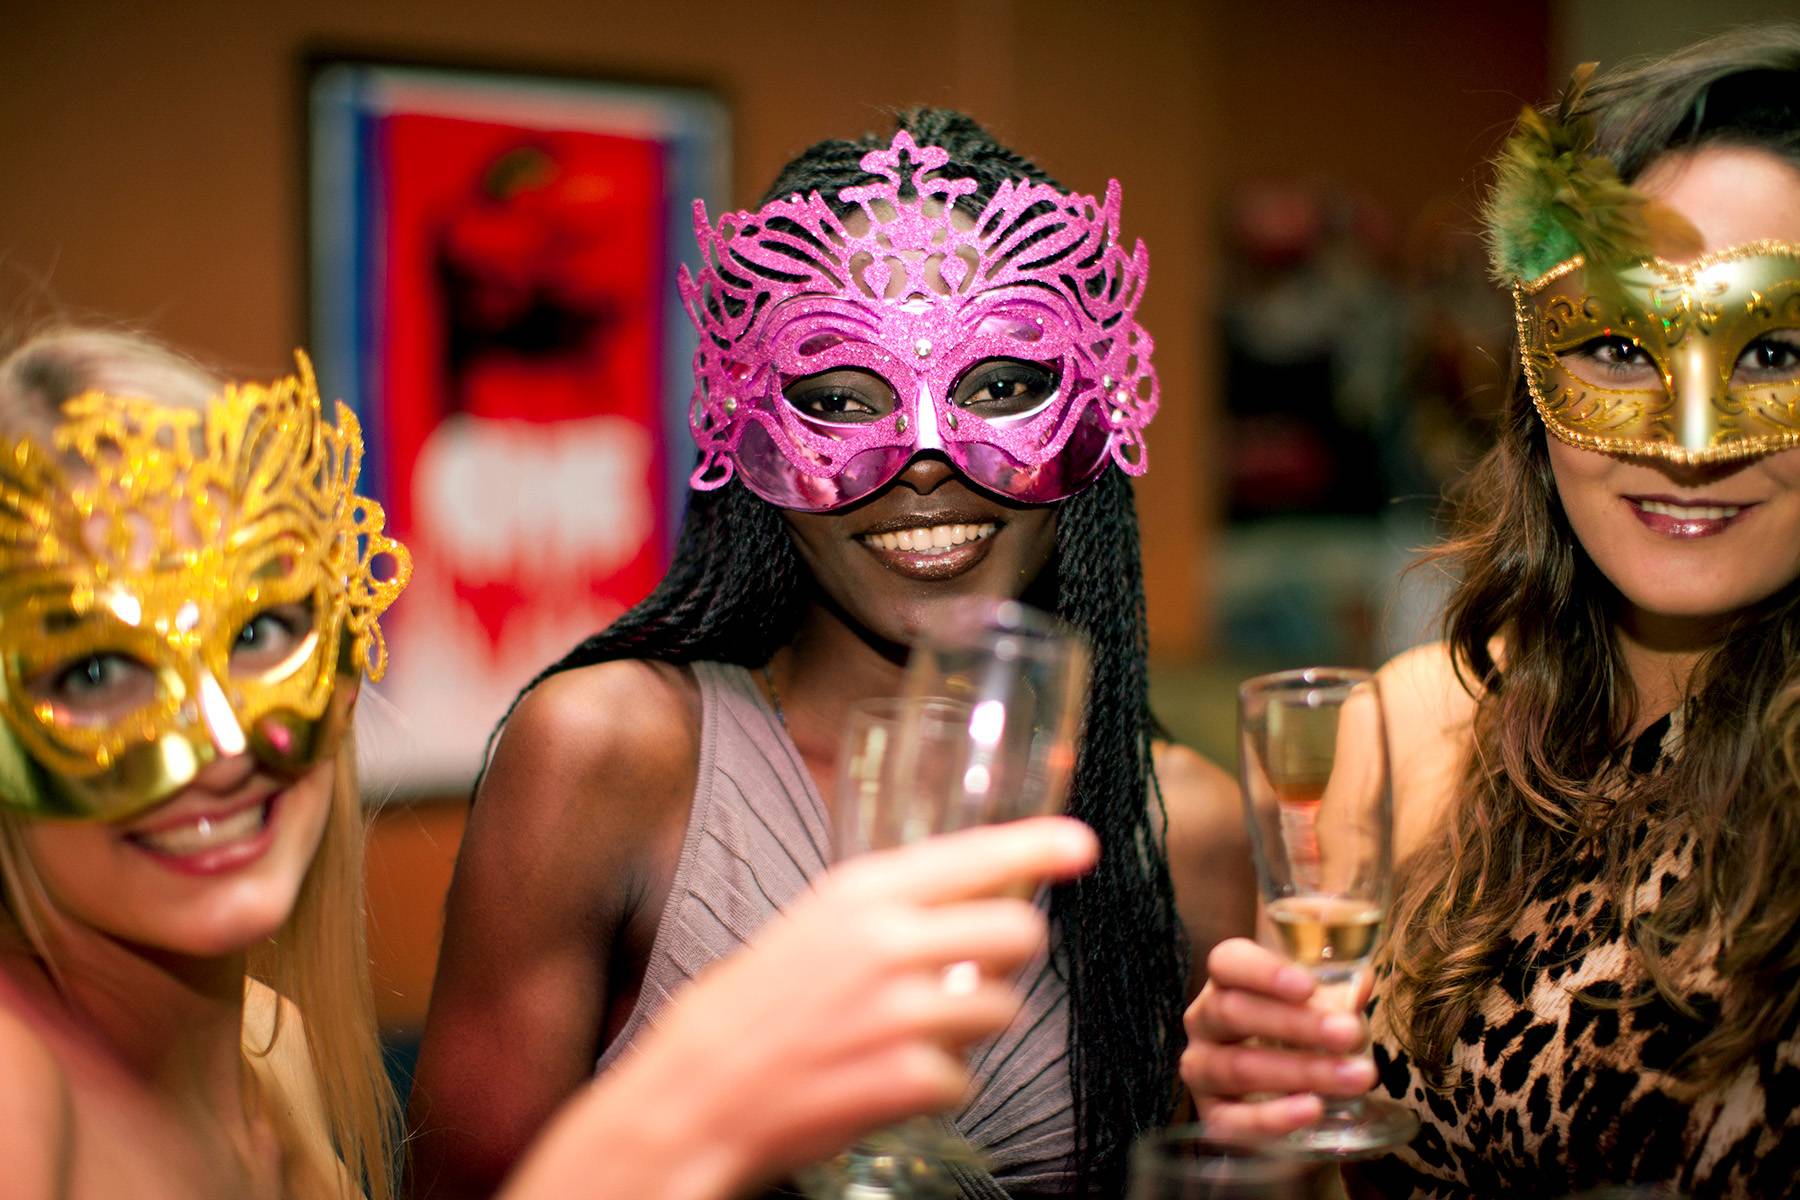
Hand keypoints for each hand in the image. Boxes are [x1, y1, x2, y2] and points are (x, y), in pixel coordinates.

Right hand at [501, 815, 1098, 1199]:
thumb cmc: (756, 1004)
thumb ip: (891, 904)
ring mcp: (902, 1012)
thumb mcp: (817, 922)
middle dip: (1013, 956)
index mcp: (862, 893)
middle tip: (977, 972)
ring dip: (974, 1028)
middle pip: (1017, 932)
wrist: (701, 1091)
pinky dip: (938, 1085)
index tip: (1082, 844)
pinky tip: (886, 1078)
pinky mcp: (910, 1078)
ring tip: (910, 1033)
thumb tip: (975, 889)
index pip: (974, 854)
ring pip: (1005, 1010)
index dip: (1039, 846)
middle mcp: (888, 943)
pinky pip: (968, 1078)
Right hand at [1179, 937, 1377, 1135]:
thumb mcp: (1320, 1003)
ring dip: (1299, 1071)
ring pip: (1237, 1067)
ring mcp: (1202, 1067)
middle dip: (1295, 1024)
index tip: (1308, 986)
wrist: (1284, 1091)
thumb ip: (1339, 990)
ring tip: (1354, 1077)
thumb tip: (1360, 985)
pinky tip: (1312, 1110)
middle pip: (1232, 1012)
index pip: (1228, 962)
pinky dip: (1271, 1118)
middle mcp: (1204, 1020)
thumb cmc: (1301, 1031)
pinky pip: (1231, 1120)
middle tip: (1348, 1033)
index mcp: (1226, 981)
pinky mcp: (1211, 1114)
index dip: (1264, 972)